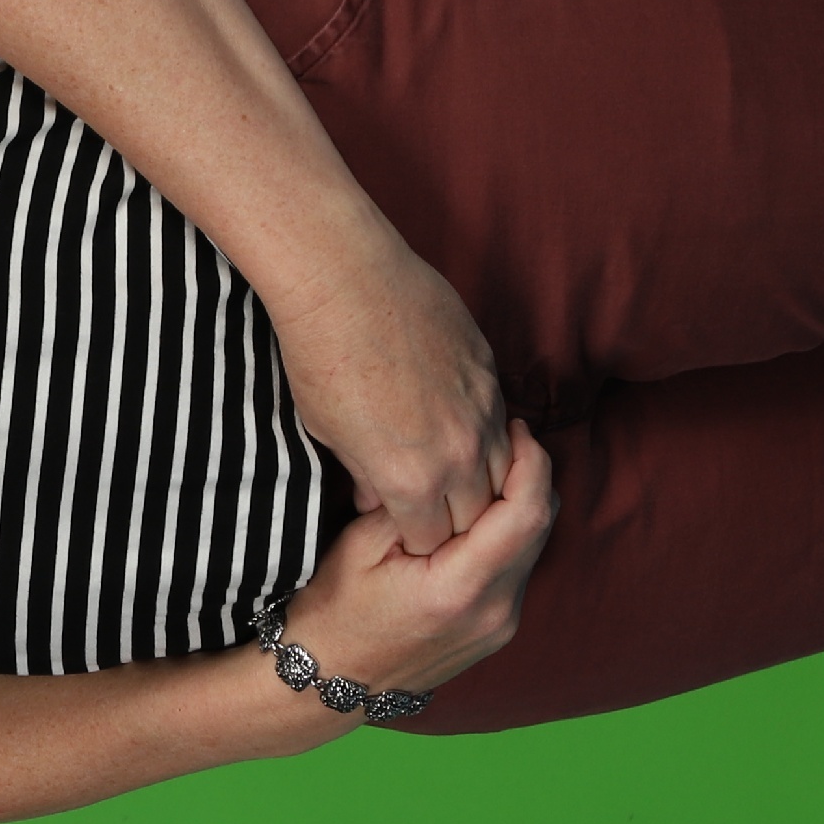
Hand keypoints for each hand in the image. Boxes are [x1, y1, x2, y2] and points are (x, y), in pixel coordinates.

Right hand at [273, 422, 555, 705]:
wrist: (329, 682)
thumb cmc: (334, 610)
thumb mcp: (361, 544)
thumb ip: (417, 506)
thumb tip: (457, 464)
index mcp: (459, 589)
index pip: (526, 513)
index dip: (531, 462)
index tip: (513, 429)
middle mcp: (493, 613)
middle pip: (542, 526)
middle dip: (531, 474)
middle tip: (506, 438)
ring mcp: (500, 627)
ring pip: (536, 547)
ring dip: (522, 503)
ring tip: (490, 470)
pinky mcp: (497, 631)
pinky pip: (519, 569)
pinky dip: (510, 534)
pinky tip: (478, 514)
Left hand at [280, 233, 512, 554]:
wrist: (344, 279)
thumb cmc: (319, 357)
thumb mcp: (327, 432)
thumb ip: (362, 475)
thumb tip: (375, 500)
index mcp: (411, 479)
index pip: (434, 542)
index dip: (420, 544)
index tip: (408, 537)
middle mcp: (458, 453)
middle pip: (478, 514)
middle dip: (457, 522)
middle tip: (435, 515)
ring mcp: (481, 410)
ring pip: (504, 470)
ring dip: (483, 481)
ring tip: (455, 479)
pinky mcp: (490, 371)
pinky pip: (503, 422)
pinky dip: (488, 436)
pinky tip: (463, 432)